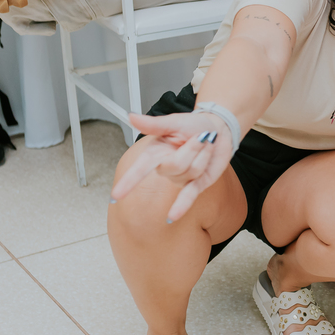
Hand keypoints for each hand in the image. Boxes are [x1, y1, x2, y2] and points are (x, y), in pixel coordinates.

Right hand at [110, 111, 234, 221]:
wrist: (218, 130)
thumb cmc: (193, 125)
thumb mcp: (175, 121)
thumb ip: (154, 124)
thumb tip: (132, 117)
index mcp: (155, 153)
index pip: (139, 170)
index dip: (128, 182)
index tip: (116, 195)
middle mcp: (166, 167)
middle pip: (176, 166)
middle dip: (191, 149)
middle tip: (200, 137)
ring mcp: (181, 178)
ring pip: (190, 172)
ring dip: (202, 155)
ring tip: (204, 145)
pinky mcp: (196, 184)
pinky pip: (188, 197)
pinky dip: (180, 207)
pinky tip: (171, 217)